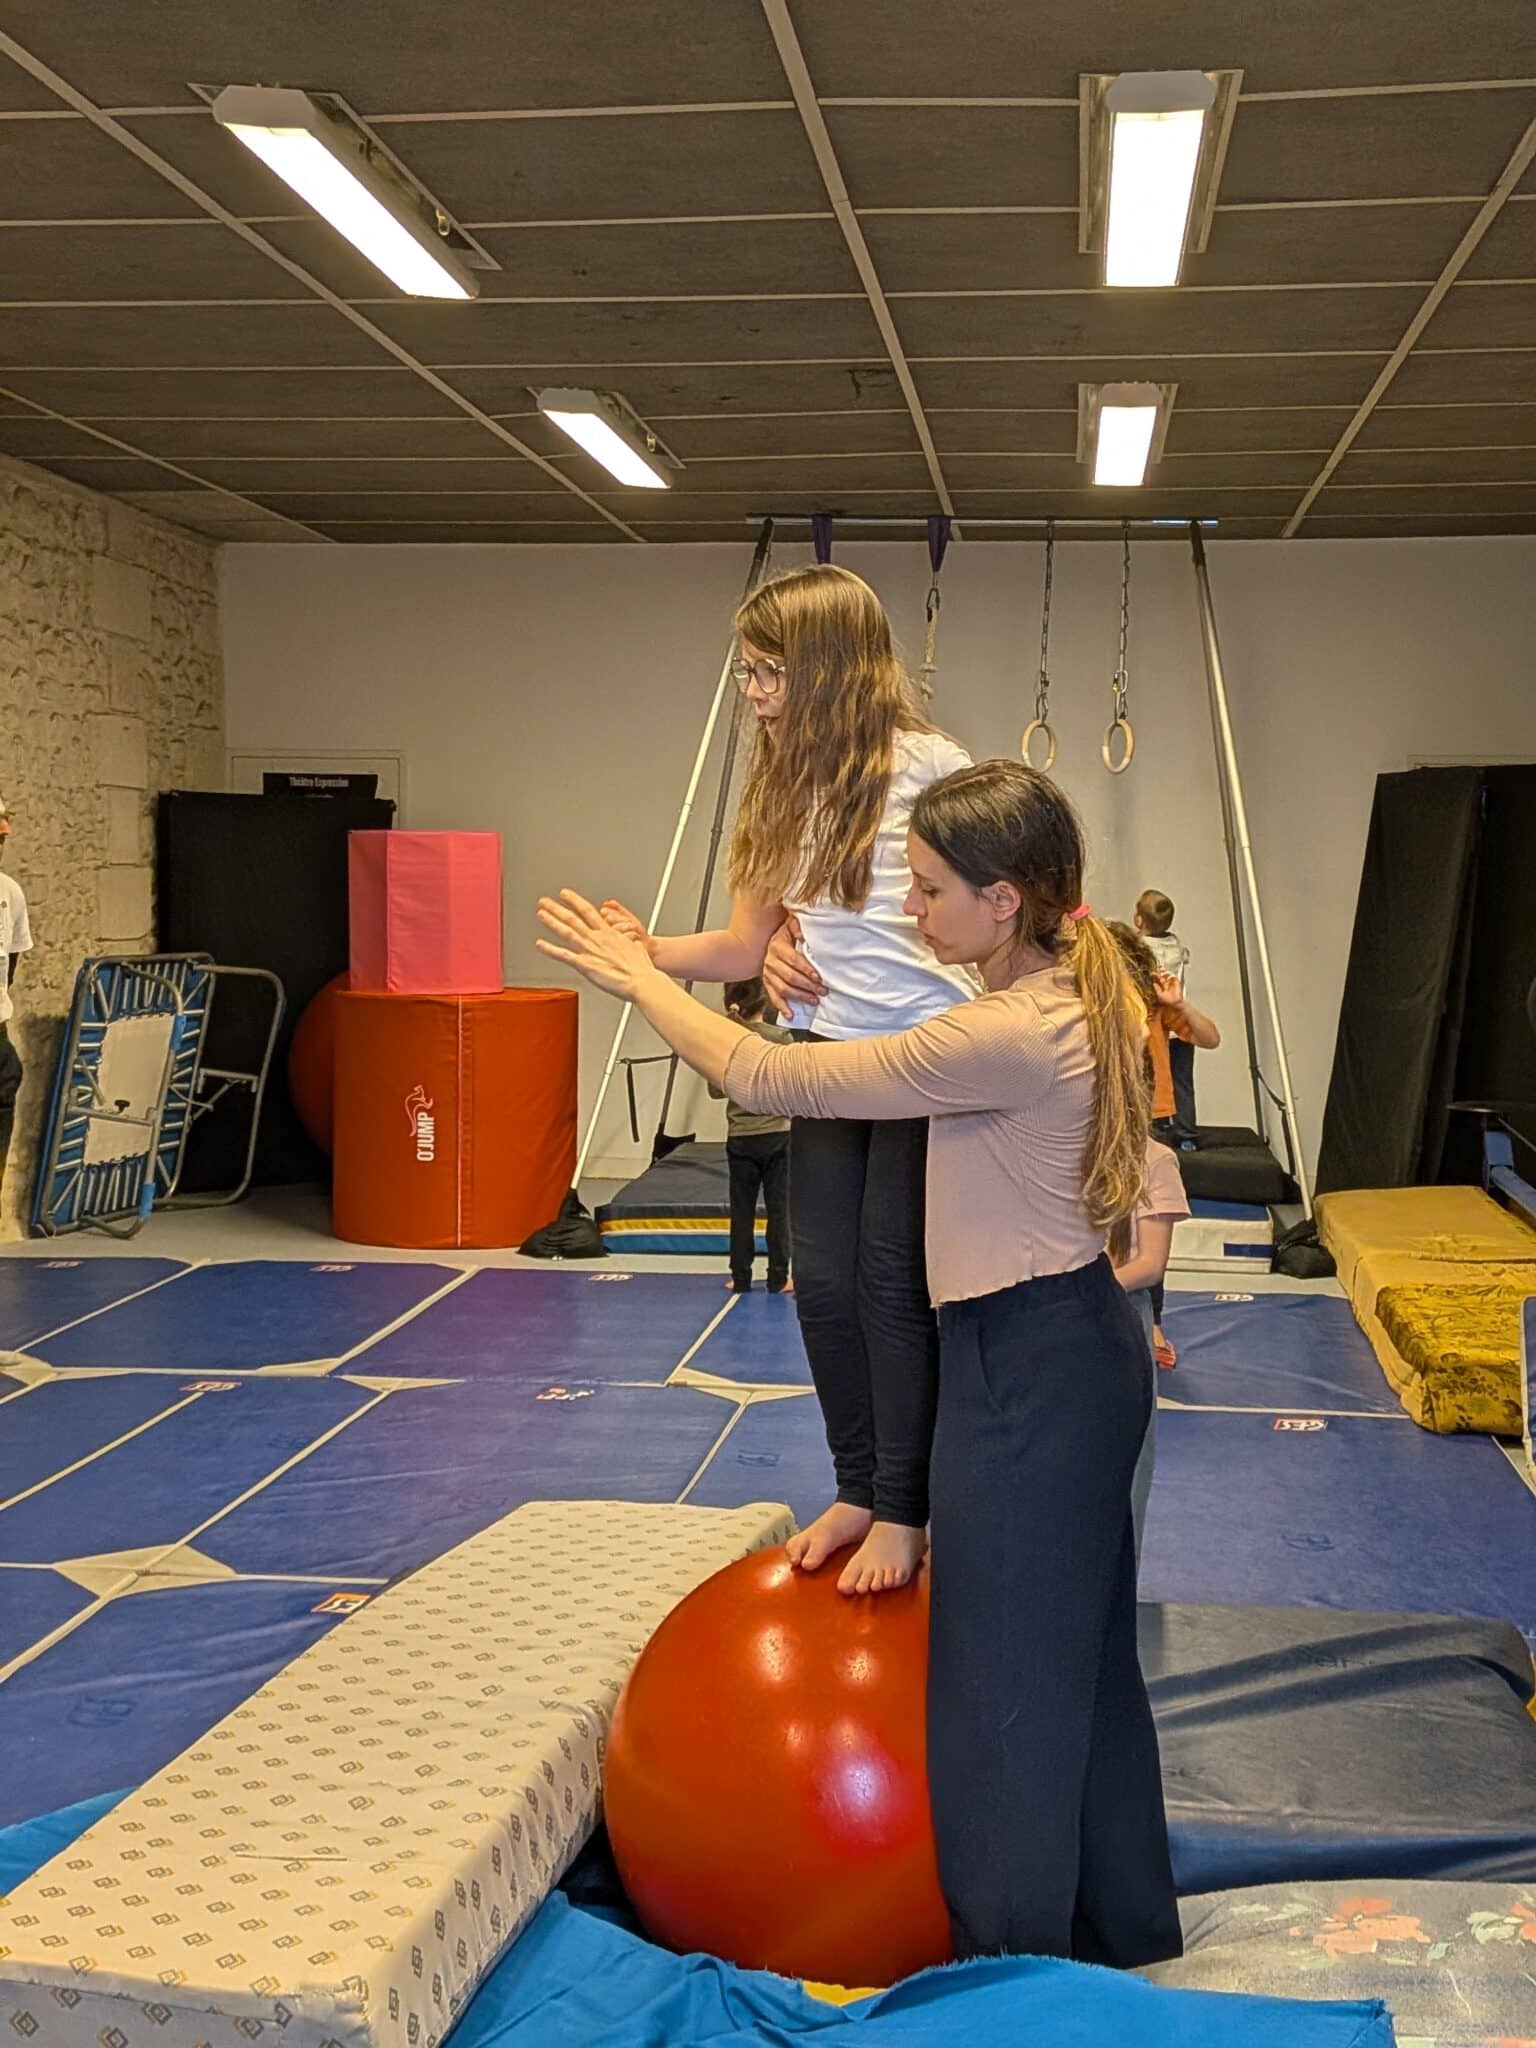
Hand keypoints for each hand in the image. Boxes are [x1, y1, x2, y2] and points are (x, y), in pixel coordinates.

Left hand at [538, 891, 659, 1000]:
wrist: (642, 980)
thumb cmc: (642, 969)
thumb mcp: (637, 949)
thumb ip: (630, 945)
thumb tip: (633, 944)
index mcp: (609, 933)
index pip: (588, 911)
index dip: (575, 901)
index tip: (565, 894)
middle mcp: (597, 938)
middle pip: (573, 918)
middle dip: (557, 908)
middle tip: (544, 901)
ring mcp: (590, 950)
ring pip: (566, 931)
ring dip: (551, 921)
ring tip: (541, 914)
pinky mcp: (585, 964)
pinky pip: (563, 955)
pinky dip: (550, 949)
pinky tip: (540, 944)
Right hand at [762, 913, 825, 1016]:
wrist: (770, 941)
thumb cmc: (787, 934)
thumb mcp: (790, 925)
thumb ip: (796, 925)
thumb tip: (802, 933)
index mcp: (777, 946)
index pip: (793, 960)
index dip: (806, 969)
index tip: (819, 977)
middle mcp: (770, 961)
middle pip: (790, 977)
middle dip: (808, 985)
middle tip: (823, 991)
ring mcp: (768, 974)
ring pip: (784, 989)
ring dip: (800, 996)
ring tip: (814, 1000)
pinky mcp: (767, 983)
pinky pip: (774, 997)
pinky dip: (782, 1007)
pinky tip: (791, 1014)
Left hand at [1153, 972, 1184, 1012]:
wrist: (1174, 1004)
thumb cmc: (1167, 1001)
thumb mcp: (1159, 995)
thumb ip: (1157, 989)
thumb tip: (1154, 983)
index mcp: (1163, 985)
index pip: (1159, 978)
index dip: (1156, 975)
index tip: (1152, 973)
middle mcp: (1168, 983)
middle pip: (1164, 974)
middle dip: (1161, 970)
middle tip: (1158, 969)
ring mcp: (1172, 982)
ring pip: (1169, 974)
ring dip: (1166, 972)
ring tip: (1162, 974)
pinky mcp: (1177, 983)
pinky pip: (1174, 977)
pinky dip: (1171, 976)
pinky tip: (1168, 978)